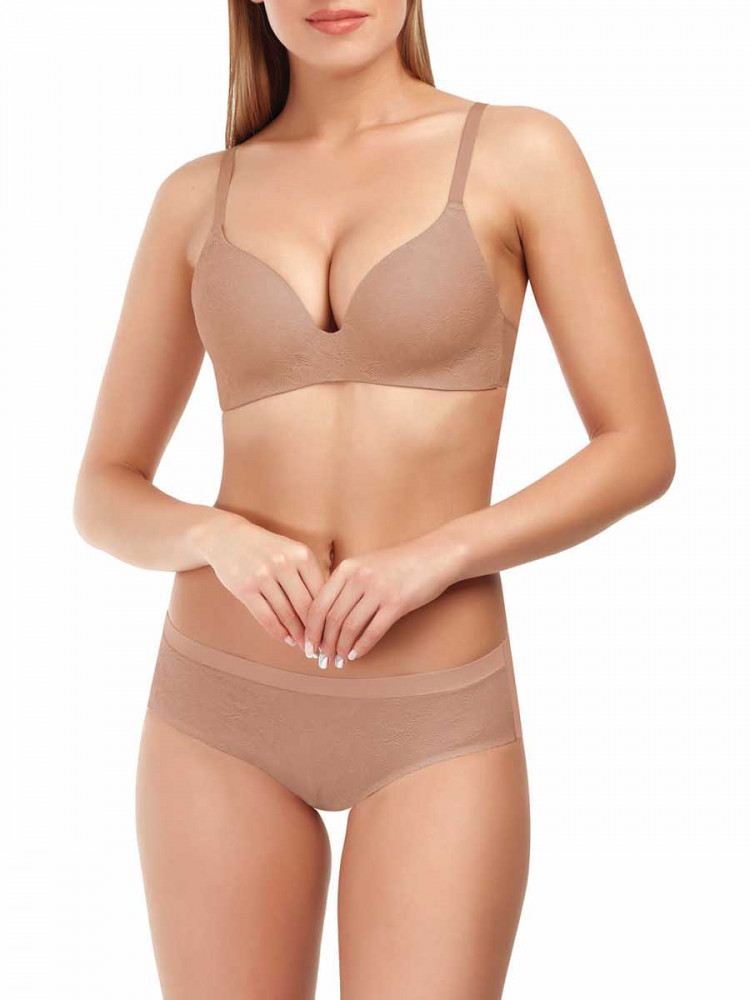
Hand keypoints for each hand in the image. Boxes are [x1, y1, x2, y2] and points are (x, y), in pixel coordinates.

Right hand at [195, 514, 326, 648]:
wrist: (228, 538)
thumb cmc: (268, 549)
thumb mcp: (292, 553)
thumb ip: (310, 575)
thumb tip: (329, 610)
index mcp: (301, 554)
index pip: (321, 592)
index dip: (329, 615)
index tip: (333, 631)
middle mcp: (283, 563)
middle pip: (306, 606)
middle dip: (315, 631)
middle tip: (322, 646)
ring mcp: (262, 576)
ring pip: (286, 614)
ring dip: (298, 635)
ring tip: (305, 646)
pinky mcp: (245, 589)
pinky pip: (266, 617)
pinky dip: (278, 632)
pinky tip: (287, 639)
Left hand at [303, 534, 464, 666]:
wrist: (435, 556)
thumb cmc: (399, 564)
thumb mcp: (366, 564)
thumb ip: (345, 584)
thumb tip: (325, 616)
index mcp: (347, 568)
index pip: (319, 603)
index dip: (310, 629)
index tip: (308, 645)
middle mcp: (358, 577)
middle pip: (331, 618)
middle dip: (323, 643)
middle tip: (321, 658)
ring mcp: (378, 590)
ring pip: (349, 627)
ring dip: (340, 648)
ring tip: (337, 660)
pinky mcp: (397, 603)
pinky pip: (372, 631)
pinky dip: (361, 647)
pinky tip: (355, 655)